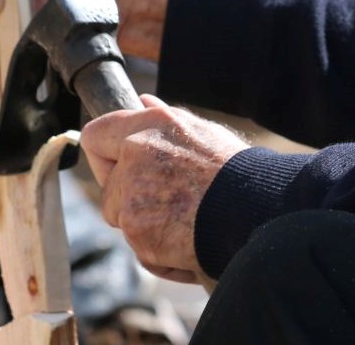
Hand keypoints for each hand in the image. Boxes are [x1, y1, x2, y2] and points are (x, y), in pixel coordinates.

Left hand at [81, 94, 250, 284]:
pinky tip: (189, 241)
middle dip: (130, 198)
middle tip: (169, 200)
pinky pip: (141, 250)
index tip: (120, 166)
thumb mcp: (201, 132)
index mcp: (149, 126)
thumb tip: (142, 101)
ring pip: (124, 221)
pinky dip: (161, 252)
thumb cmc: (234, 170)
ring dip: (146, 226)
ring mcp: (132, 198)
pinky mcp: (138, 234)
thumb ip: (162, 118)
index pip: (96, 135)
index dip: (105, 154)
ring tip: (186, 220)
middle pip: (108, 188)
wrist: (258, 210)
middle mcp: (134, 156)